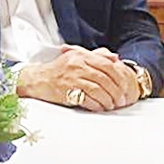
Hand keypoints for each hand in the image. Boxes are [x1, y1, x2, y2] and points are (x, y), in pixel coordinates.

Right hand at [18, 46, 137, 110]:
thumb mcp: (77, 57)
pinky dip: (97, 105)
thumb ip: (96, 56)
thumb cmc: (60, 70)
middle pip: (105, 79)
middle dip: (116, 92)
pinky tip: (99, 107)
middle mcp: (76, 65)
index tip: (125, 87)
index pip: (107, 65)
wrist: (37, 79)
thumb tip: (115, 58)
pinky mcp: (66, 91)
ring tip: (111, 105)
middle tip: (121, 100)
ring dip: (108, 100)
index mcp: (81, 56)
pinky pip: (87, 99)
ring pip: (98, 90)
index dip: (120, 77)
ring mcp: (71, 78)